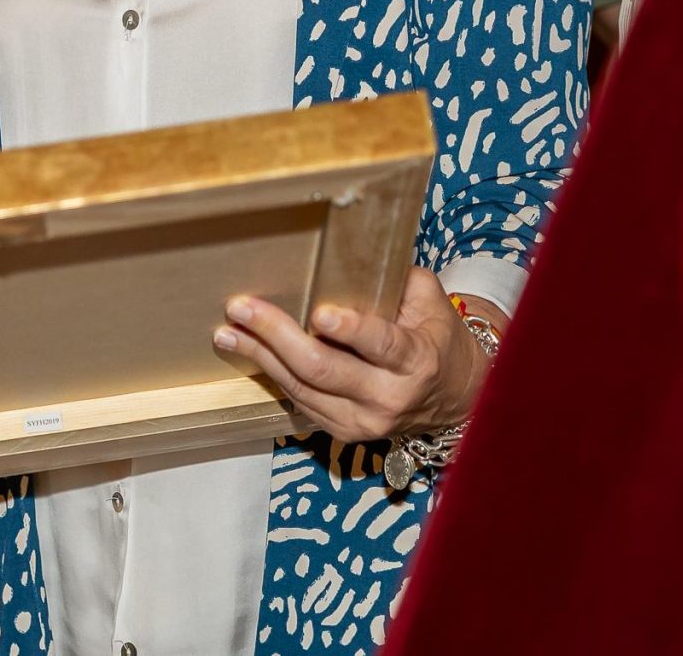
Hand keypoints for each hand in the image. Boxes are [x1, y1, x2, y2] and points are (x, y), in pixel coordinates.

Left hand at [212, 268, 494, 443]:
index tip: (319, 312)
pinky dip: (271, 374)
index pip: (381, 346)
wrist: (454, 399)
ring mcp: (363, 422)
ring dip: (260, 357)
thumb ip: (395, 278)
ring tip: (228, 330)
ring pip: (302, 389)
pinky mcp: (343, 434)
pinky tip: (247, 350)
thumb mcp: (430, 302)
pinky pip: (299, 401)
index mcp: (416, 361)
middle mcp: (388, 398)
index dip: (350, 330)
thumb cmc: (437, 339)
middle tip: (242, 308)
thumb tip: (349, 249)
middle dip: (278, 336)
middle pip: (325, 370)